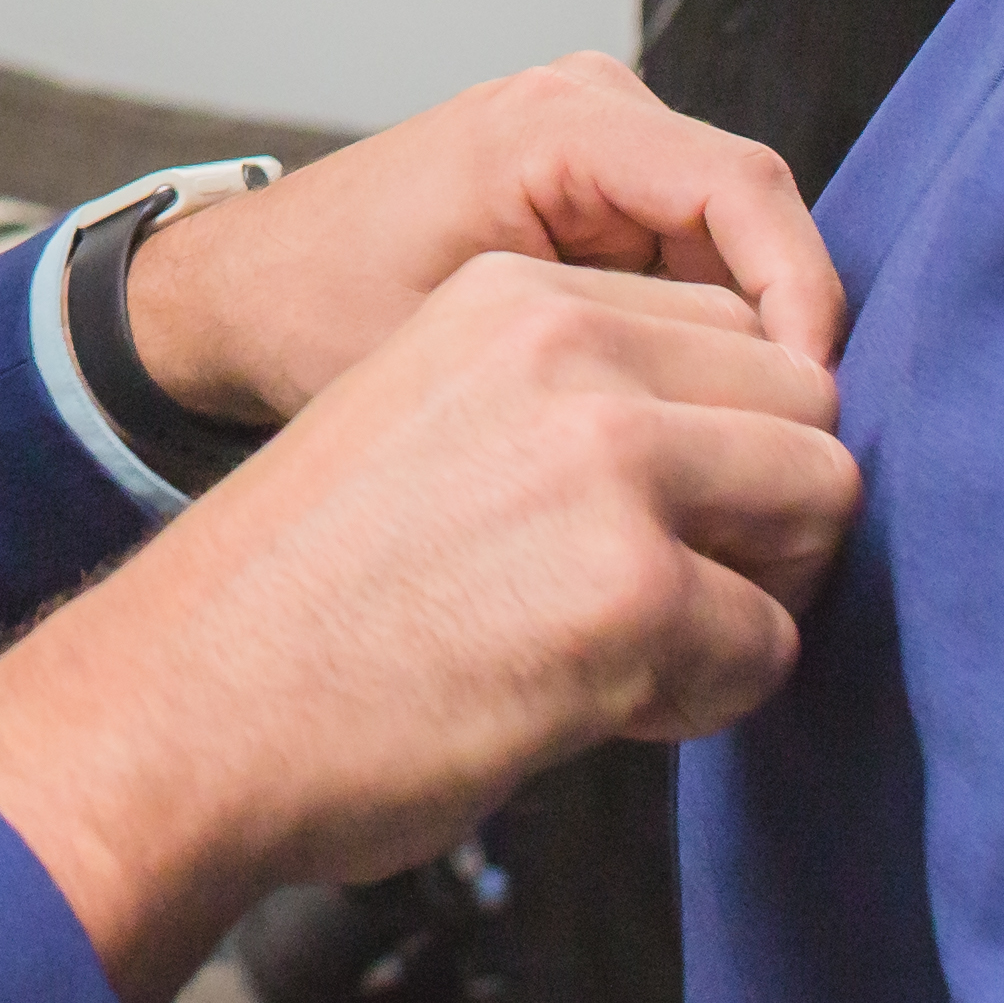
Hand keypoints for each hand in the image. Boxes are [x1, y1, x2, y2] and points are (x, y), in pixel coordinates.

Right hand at [0, 254, 856, 1002]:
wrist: (183, 706)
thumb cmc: (300, 600)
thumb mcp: (429, 415)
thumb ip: (571, 400)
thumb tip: (742, 447)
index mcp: (515, 296)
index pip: (735, 329)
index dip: (721, 444)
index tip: (647, 521)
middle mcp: (569, 346)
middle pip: (806, 407)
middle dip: (765, 515)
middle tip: (662, 598)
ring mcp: (608, 460)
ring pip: (820, 505)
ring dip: (752, 595)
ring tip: (635, 648)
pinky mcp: (631, 591)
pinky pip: (770, 650)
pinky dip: (706, 700)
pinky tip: (593, 706)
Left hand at [127, 51, 838, 427]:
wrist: (242, 290)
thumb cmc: (313, 317)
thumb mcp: (446, 354)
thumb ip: (585, 378)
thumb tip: (722, 438)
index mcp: (554, 124)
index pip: (742, 188)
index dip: (800, 299)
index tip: (814, 410)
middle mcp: (592, 106)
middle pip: (754, 218)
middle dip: (782, 339)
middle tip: (796, 463)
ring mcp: (600, 140)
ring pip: (736, 246)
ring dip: (748, 347)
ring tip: (744, 457)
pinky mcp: (600, 185)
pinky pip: (694, 257)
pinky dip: (706, 338)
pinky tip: (695, 427)